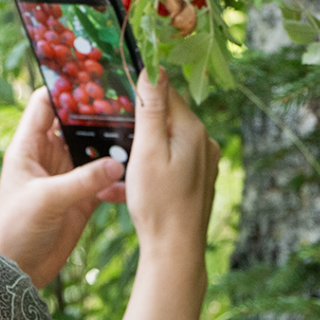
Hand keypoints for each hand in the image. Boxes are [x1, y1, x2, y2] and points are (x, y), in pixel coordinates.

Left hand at [0, 88, 124, 288]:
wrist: (15, 271)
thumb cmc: (16, 228)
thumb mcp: (47, 199)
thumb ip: (82, 180)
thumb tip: (117, 163)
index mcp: (30, 145)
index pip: (45, 103)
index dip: (65, 88)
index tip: (93, 77)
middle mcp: (49, 155)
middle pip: (76, 124)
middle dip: (99, 115)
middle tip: (129, 104)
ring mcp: (66, 176)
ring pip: (94, 150)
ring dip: (113, 146)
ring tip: (140, 134)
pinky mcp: (81, 198)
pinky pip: (104, 180)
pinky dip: (119, 177)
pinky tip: (136, 175)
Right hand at [126, 68, 219, 261]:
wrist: (176, 251)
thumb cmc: (158, 202)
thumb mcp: (147, 150)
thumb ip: (151, 108)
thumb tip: (152, 68)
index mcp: (192, 129)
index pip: (165, 92)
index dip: (141, 91)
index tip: (117, 94)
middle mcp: (204, 141)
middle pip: (167, 116)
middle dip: (140, 121)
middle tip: (114, 134)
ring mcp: (204, 162)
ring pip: (168, 139)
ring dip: (144, 146)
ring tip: (122, 165)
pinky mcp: (199, 179)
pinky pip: (172, 161)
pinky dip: (151, 165)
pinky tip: (131, 184)